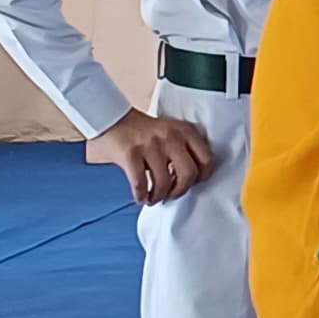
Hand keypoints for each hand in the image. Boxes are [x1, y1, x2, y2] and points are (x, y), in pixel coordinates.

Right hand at [87, 110, 214, 205]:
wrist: (112, 119)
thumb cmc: (145, 132)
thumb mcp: (172, 131)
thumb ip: (185, 149)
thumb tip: (192, 180)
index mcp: (184, 131)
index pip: (207, 159)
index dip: (202, 177)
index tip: (193, 184)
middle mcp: (171, 137)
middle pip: (188, 174)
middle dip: (180, 190)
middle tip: (172, 195)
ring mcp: (150, 145)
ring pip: (164, 182)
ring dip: (158, 196)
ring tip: (153, 198)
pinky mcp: (130, 154)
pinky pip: (141, 184)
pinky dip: (141, 196)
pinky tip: (140, 197)